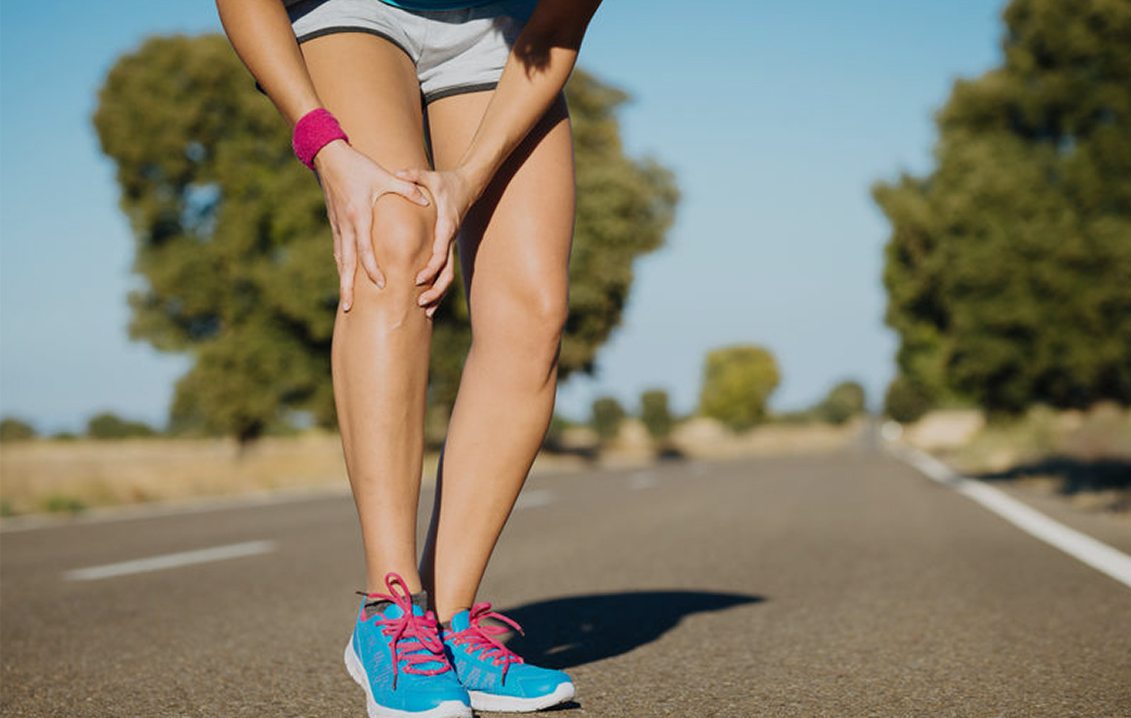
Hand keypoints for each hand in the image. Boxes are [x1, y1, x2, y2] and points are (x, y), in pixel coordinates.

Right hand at [313, 140, 429, 310]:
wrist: (328, 156)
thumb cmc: (358, 166)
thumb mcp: (383, 176)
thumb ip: (406, 189)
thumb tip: (427, 199)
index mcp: (359, 216)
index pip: (365, 249)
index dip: (372, 269)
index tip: (380, 285)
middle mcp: (345, 225)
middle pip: (346, 262)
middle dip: (347, 286)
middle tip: (348, 307)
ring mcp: (338, 225)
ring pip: (340, 259)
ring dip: (343, 280)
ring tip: (345, 301)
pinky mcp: (335, 223)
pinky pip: (338, 249)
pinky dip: (341, 265)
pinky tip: (344, 276)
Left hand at [394, 166, 480, 317]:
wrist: (468, 185)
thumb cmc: (446, 181)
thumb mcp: (431, 176)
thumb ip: (414, 176)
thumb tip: (399, 173)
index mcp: (445, 226)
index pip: (439, 253)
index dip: (430, 268)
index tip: (418, 280)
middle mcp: (449, 239)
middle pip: (447, 272)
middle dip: (435, 290)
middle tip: (420, 303)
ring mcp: (449, 245)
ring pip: (447, 276)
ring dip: (438, 294)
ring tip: (424, 310)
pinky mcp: (447, 247)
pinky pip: (444, 271)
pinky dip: (438, 287)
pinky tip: (428, 302)